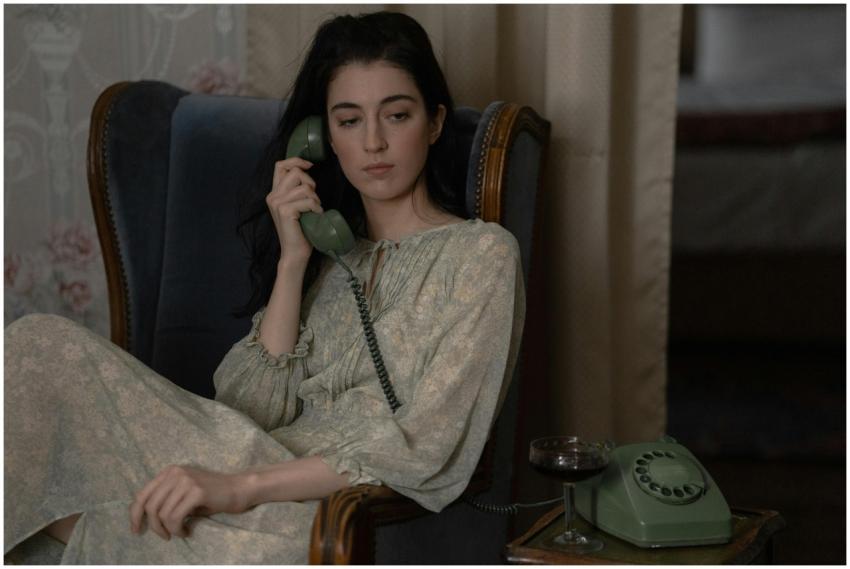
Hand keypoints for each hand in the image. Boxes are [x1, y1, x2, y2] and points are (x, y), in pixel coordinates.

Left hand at [129, 465, 248, 539]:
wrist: (238, 489)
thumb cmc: (211, 495)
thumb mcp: (183, 492)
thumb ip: (165, 497)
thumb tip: (143, 517)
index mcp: (169, 472)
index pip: (142, 494)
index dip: (134, 515)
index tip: (137, 530)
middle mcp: (175, 473)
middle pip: (150, 506)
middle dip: (153, 526)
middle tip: (164, 536)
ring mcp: (186, 481)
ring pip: (162, 514)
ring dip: (168, 529)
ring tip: (179, 532)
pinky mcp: (196, 492)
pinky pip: (176, 517)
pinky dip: (178, 529)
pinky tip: (186, 531)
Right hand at [266, 157, 322, 264]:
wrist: (295, 252)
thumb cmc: (300, 230)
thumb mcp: (297, 206)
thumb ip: (297, 191)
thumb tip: (307, 173)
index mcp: (274, 193)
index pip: (280, 165)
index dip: (296, 160)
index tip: (309, 165)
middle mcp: (272, 196)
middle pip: (295, 172)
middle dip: (310, 183)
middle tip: (314, 199)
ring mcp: (277, 203)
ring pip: (305, 187)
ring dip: (315, 198)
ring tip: (315, 210)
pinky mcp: (285, 211)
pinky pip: (308, 200)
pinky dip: (316, 207)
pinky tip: (316, 215)